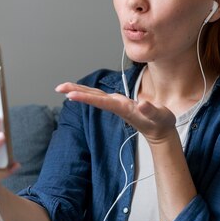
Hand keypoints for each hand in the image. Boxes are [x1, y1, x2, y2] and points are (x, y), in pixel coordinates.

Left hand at [55, 82, 176, 144]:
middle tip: (58, 87)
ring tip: (64, 87)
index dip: (86, 97)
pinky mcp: (119, 104)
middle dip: (76, 92)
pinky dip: (89, 92)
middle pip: (93, 98)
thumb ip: (152, 111)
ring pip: (95, 96)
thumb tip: (143, 104)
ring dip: (79, 91)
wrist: (160, 132)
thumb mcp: (160, 117)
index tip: (70, 94)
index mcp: (124, 108)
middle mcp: (117, 106)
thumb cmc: (160, 123)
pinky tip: (80, 90)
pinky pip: (100, 97)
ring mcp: (117, 105)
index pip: (101, 102)